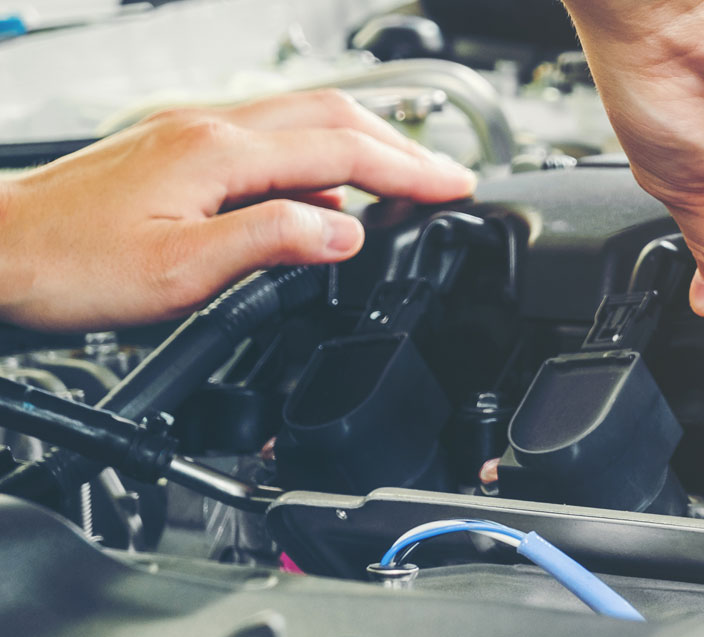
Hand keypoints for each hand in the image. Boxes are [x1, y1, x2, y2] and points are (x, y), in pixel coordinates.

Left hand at [0, 90, 475, 331]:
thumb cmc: (68, 266)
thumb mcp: (180, 273)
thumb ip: (271, 244)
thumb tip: (346, 234)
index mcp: (217, 153)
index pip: (340, 151)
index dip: (407, 172)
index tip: (454, 188)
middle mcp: (206, 127)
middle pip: (331, 115)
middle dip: (400, 145)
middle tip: (446, 178)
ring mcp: (188, 131)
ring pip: (301, 117)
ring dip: (363, 142)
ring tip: (403, 177)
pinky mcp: (174, 147)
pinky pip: (268, 134)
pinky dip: (318, 152)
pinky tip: (324, 188)